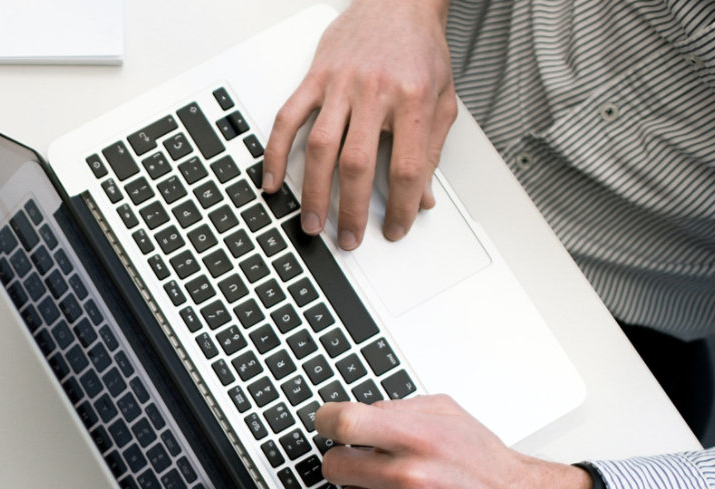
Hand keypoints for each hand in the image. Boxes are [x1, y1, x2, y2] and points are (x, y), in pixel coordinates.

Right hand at [263, 0, 456, 249]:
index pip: (406, 166)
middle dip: (351, 210)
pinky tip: (273, 180)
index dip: (402, 206)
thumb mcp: (441, 99)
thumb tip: (423, 198)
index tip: (396, 228)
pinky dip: (277, 152)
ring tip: (312, 222)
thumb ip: (431, 149)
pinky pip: (288, 118)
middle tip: (349, 239)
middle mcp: (375, 91)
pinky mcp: (315, 77)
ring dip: (314, 192)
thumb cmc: (420, 49)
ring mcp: (340, 84)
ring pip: (321, 147)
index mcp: (412, 99)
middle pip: (357, 164)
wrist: (398, 1)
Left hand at [315, 396, 590, 488]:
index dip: (326, 421)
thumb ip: (397, 409)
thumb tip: (354, 415)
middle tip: (362, 462)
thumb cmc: (482, 461)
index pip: (345, 424)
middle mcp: (413, 477)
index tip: (326, 423)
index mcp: (420, 438)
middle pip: (335, 466)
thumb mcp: (446, 414)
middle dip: (343, 460)